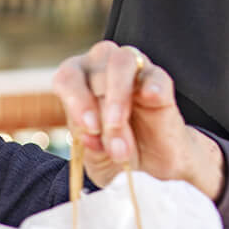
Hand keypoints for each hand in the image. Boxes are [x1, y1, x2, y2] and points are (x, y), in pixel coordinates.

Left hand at [51, 41, 223, 201]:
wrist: (150, 167)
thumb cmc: (113, 153)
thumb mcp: (97, 158)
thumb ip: (91, 148)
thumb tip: (89, 136)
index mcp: (78, 84)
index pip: (67, 77)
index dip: (75, 99)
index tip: (87, 127)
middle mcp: (103, 69)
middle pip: (95, 70)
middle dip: (98, 108)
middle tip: (103, 135)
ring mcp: (133, 72)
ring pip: (122, 62)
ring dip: (118, 95)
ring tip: (118, 125)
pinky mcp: (161, 83)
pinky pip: (156, 76)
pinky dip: (152, 86)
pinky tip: (151, 98)